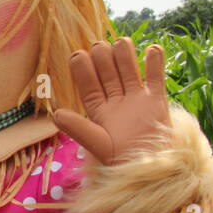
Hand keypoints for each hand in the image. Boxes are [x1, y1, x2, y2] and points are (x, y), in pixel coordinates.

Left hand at [52, 38, 170, 165]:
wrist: (151, 169)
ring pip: (129, 72)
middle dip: (103, 60)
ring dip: (125, 57)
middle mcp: (117, 102)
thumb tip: (55, 113)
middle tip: (98, 45)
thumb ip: (77, 127)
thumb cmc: (120, 159)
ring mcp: (137, 100)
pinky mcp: (157, 101)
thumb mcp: (95, 142)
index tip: (77, 55)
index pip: (89, 86)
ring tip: (120, 42)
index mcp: (99, 111)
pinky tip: (152, 48)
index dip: (83, 71)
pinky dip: (155, 64)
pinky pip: (156, 79)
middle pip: (109, 75)